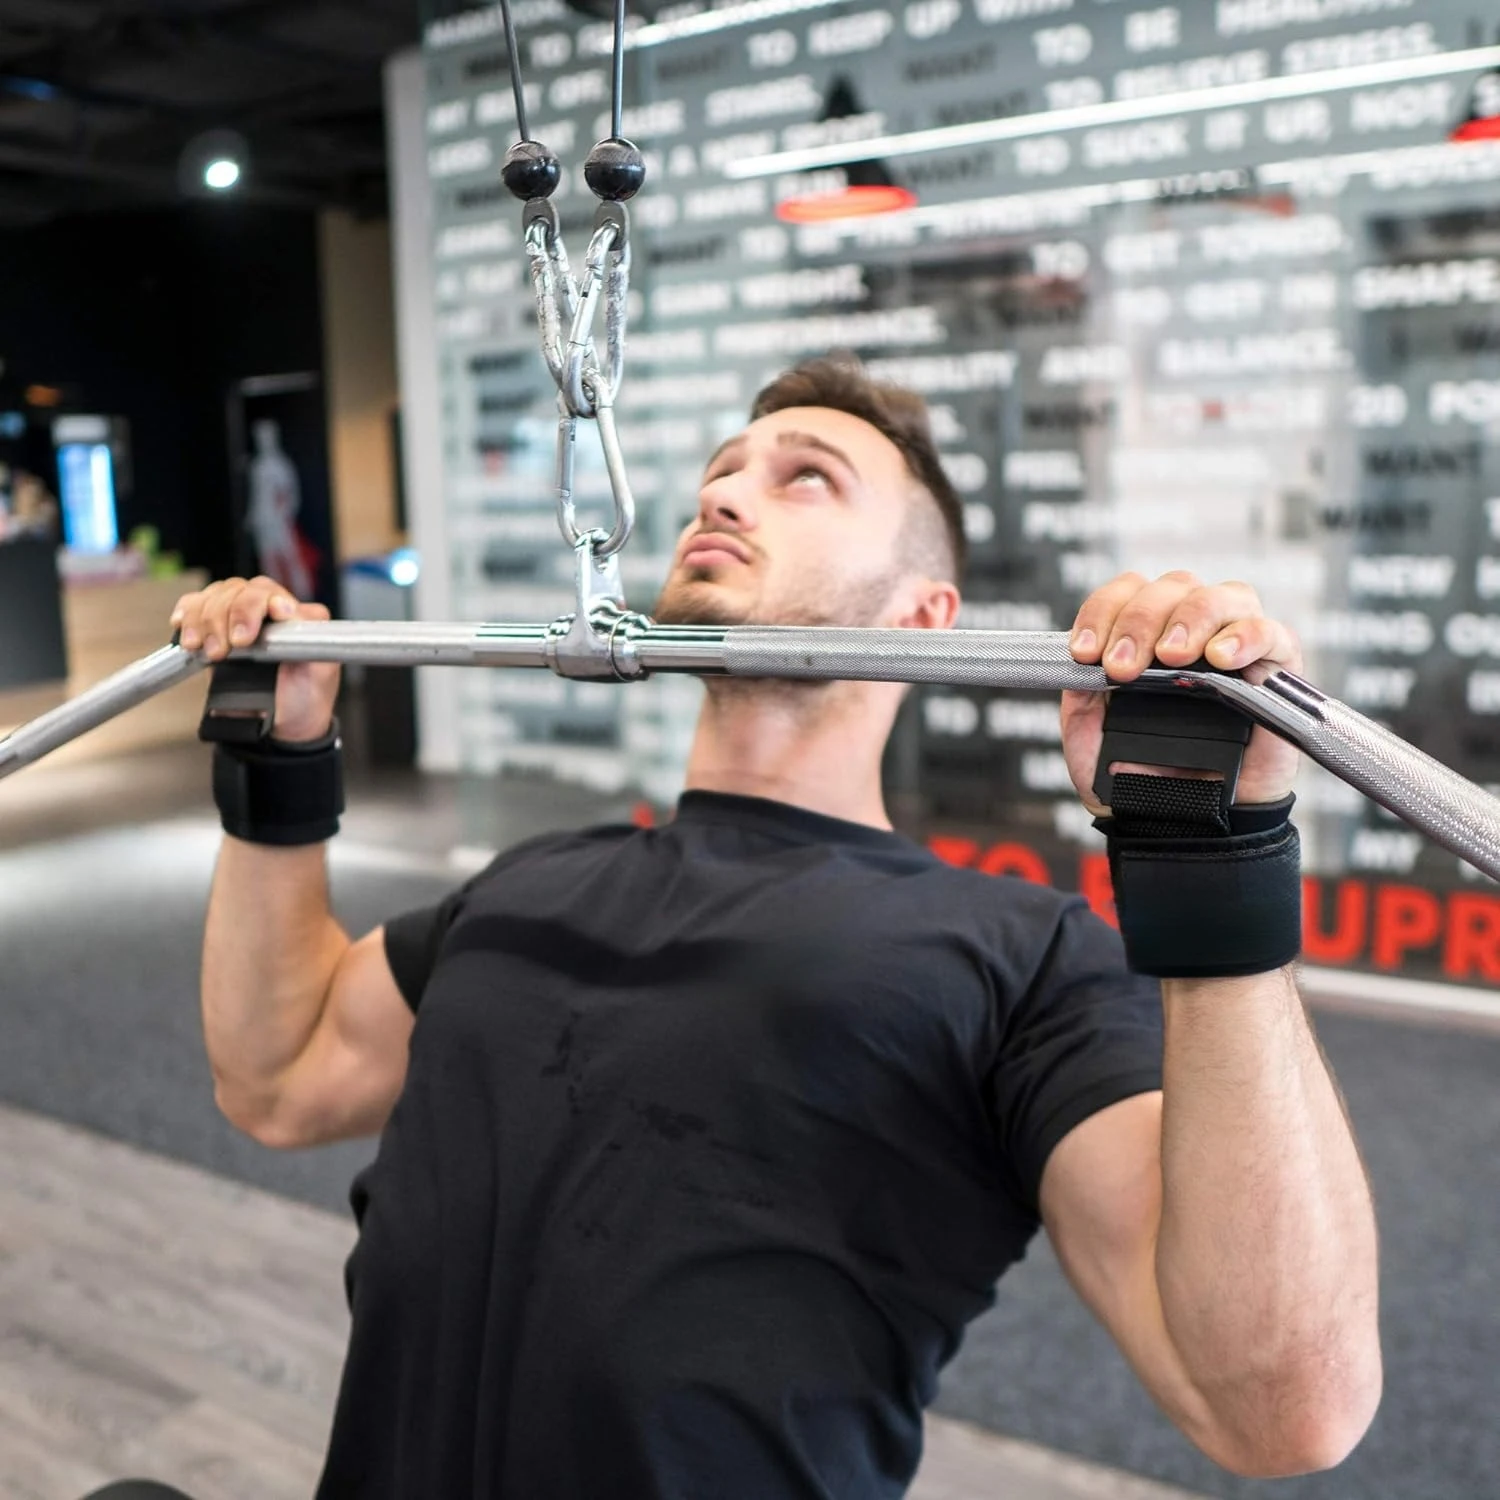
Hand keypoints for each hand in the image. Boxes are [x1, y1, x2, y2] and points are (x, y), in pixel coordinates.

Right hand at [170, 576, 338, 744]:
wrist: (284, 725)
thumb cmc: (306, 699)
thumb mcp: (320, 674)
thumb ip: (311, 643)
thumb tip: (291, 616)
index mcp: (296, 615)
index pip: (269, 592)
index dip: (254, 607)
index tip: (244, 637)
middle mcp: (267, 609)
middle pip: (237, 591)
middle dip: (224, 618)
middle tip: (221, 652)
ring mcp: (239, 616)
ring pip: (214, 596)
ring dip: (203, 621)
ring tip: (205, 651)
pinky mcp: (216, 628)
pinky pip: (195, 606)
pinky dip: (186, 615)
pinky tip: (183, 629)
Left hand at [1062, 571, 1301, 812]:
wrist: (1180, 824)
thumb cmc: (1139, 774)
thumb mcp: (1089, 734)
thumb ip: (1081, 692)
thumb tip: (1080, 661)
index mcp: (1144, 637)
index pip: (1127, 592)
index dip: (1102, 611)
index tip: (1084, 653)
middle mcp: (1190, 632)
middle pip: (1173, 587)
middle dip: (1140, 620)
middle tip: (1123, 666)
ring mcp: (1235, 647)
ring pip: (1224, 597)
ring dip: (1192, 618)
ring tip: (1172, 656)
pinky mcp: (1276, 672)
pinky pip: (1274, 634)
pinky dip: (1248, 636)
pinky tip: (1221, 658)